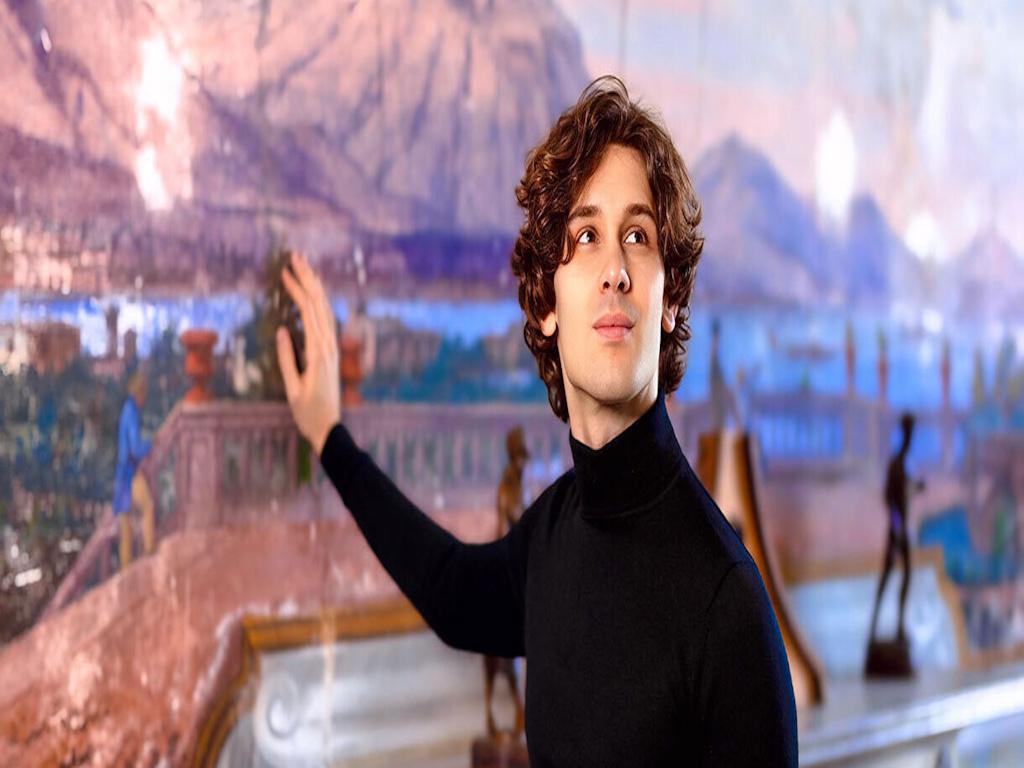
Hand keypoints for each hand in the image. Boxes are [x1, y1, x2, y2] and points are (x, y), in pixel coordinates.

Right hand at [276, 251, 341, 456]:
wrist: (329, 429)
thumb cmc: (307, 413)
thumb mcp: (292, 388)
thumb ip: (287, 358)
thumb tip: (282, 329)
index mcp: (318, 353)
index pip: (309, 313)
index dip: (298, 290)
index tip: (285, 272)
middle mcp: (328, 346)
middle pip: (320, 305)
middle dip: (309, 278)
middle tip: (296, 256)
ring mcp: (332, 349)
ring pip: (325, 310)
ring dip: (316, 287)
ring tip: (305, 267)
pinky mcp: (331, 353)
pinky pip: (326, 321)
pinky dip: (319, 303)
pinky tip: (314, 294)